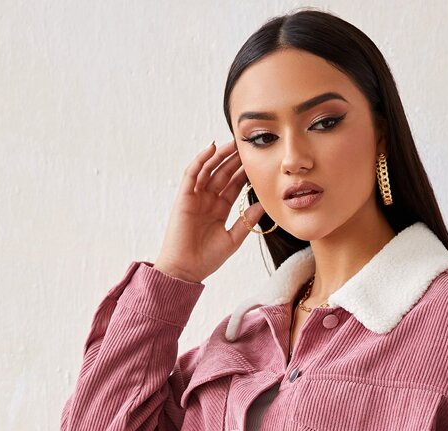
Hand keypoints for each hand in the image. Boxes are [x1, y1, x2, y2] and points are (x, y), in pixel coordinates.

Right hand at [153, 138, 264, 283]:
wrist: (186, 269)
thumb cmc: (207, 259)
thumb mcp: (233, 238)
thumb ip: (246, 221)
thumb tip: (264, 206)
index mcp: (220, 209)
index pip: (234, 186)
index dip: (244, 173)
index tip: (258, 162)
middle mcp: (207, 200)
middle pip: (222, 174)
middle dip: (234, 160)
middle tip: (247, 146)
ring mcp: (195, 197)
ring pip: (208, 170)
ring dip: (219, 155)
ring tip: (232, 143)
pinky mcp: (184, 197)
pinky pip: (191, 174)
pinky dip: (200, 160)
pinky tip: (211, 149)